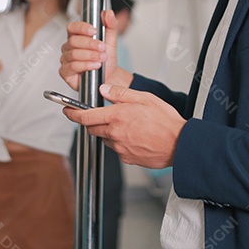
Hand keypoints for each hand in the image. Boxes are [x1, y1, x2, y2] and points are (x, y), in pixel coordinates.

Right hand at [60, 9, 130, 90]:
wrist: (109, 75)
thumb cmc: (106, 57)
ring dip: (90, 56)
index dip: (82, 28)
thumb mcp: (111, 40)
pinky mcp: (65, 72)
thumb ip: (110, 25)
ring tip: (102, 58)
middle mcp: (69, 47)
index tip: (94, 31)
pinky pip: (72, 66)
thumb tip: (108, 12)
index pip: (72, 27)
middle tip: (103, 48)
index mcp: (77, 36)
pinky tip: (95, 66)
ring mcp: (65, 59)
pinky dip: (85, 65)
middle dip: (90, 44)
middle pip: (73, 41)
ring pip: (74, 54)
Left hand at [63, 83, 184, 168]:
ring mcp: (120, 148)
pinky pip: (117, 148)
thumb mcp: (145, 98)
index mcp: (117, 117)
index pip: (86, 116)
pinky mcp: (127, 158)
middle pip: (92, 129)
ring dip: (109, 132)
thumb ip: (121, 94)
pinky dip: (120, 142)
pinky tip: (136, 136)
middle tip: (107, 115)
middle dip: (93, 121)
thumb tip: (104, 89)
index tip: (67, 110)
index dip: (73, 113)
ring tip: (129, 125)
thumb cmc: (166, 122)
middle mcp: (115, 134)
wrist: (180, 145)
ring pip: (105, 138)